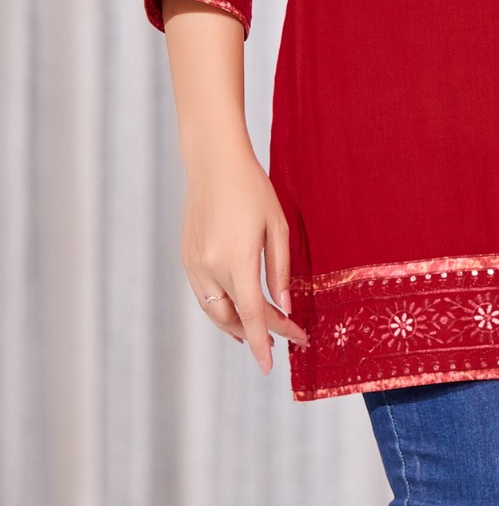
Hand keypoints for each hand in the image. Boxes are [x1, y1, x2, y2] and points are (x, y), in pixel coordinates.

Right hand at [181, 147, 309, 373]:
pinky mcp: (186, 257)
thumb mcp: (277, 225)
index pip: (253, 316)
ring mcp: (194, 264)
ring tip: (255, 332)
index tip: (275, 364)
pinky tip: (233, 309)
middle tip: (280, 337)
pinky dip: (219, 308)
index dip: (265, 341)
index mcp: (237, 260)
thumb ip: (280, 269)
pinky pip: (203, 295)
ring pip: (214, 311)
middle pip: (233, 319)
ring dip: (235, 326)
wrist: (213, 161)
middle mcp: (211, 268)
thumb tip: (284, 306)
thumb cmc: (252, 188)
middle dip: (255, 334)